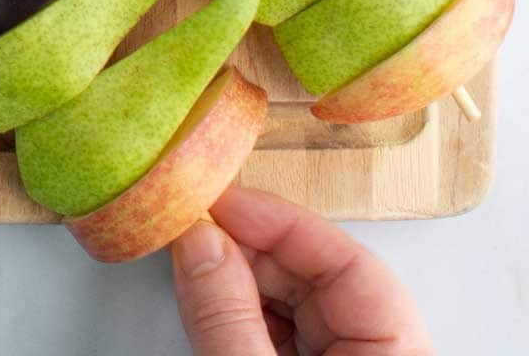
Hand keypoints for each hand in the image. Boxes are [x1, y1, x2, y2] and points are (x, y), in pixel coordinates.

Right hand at [171, 186, 434, 352]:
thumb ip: (230, 318)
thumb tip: (198, 238)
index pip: (351, 266)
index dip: (284, 225)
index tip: (223, 202)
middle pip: (315, 281)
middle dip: (249, 250)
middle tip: (191, 225)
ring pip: (290, 308)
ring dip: (236, 279)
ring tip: (189, 256)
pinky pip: (275, 338)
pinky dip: (236, 316)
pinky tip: (203, 297)